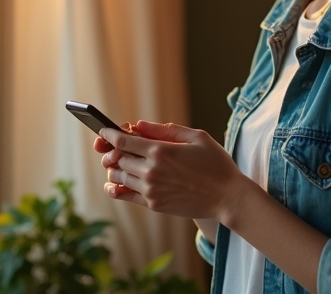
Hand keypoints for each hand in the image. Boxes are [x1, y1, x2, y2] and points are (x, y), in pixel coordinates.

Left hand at [98, 120, 247, 221]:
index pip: (122, 141)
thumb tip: (139, 125)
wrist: (227, 197)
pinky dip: (116, 188)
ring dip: (115, 167)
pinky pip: (125, 195)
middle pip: (117, 157)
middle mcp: (151, 171)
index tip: (103, 130)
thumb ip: (165, 130)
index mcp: (160, 151)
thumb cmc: (215, 163)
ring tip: (120, 162)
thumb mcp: (196, 137)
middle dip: (111, 150)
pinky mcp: (154, 205)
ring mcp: (151, 190)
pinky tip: (115, 183)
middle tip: (112, 146)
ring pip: (118, 176)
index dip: (108, 134)